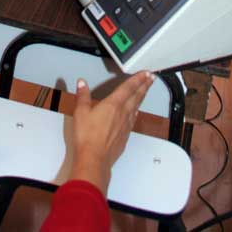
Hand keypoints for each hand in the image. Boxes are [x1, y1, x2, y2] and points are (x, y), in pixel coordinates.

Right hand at [70, 72, 155, 192]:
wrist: (95, 159)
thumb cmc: (88, 137)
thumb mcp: (81, 112)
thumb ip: (82, 96)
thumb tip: (82, 84)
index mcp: (113, 104)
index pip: (128, 87)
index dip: (138, 79)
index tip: (145, 73)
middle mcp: (123, 113)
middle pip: (137, 96)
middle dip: (145, 85)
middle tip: (151, 78)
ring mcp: (125, 125)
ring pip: (137, 107)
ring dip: (142, 97)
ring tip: (145, 92)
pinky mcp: (125, 136)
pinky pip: (133, 119)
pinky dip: (136, 112)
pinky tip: (135, 112)